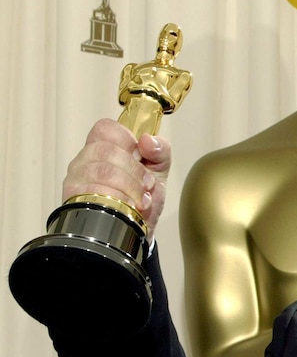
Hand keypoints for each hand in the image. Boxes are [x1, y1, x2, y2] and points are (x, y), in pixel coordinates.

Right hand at [63, 119, 171, 237]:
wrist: (140, 228)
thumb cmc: (143, 196)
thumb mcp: (159, 169)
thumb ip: (160, 150)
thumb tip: (148, 140)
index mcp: (103, 146)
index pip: (105, 128)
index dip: (126, 140)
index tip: (141, 157)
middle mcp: (85, 160)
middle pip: (105, 150)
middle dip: (134, 169)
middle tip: (146, 184)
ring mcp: (77, 179)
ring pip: (102, 171)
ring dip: (130, 186)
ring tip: (141, 198)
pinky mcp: (75, 200)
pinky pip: (96, 193)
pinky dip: (120, 200)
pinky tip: (129, 207)